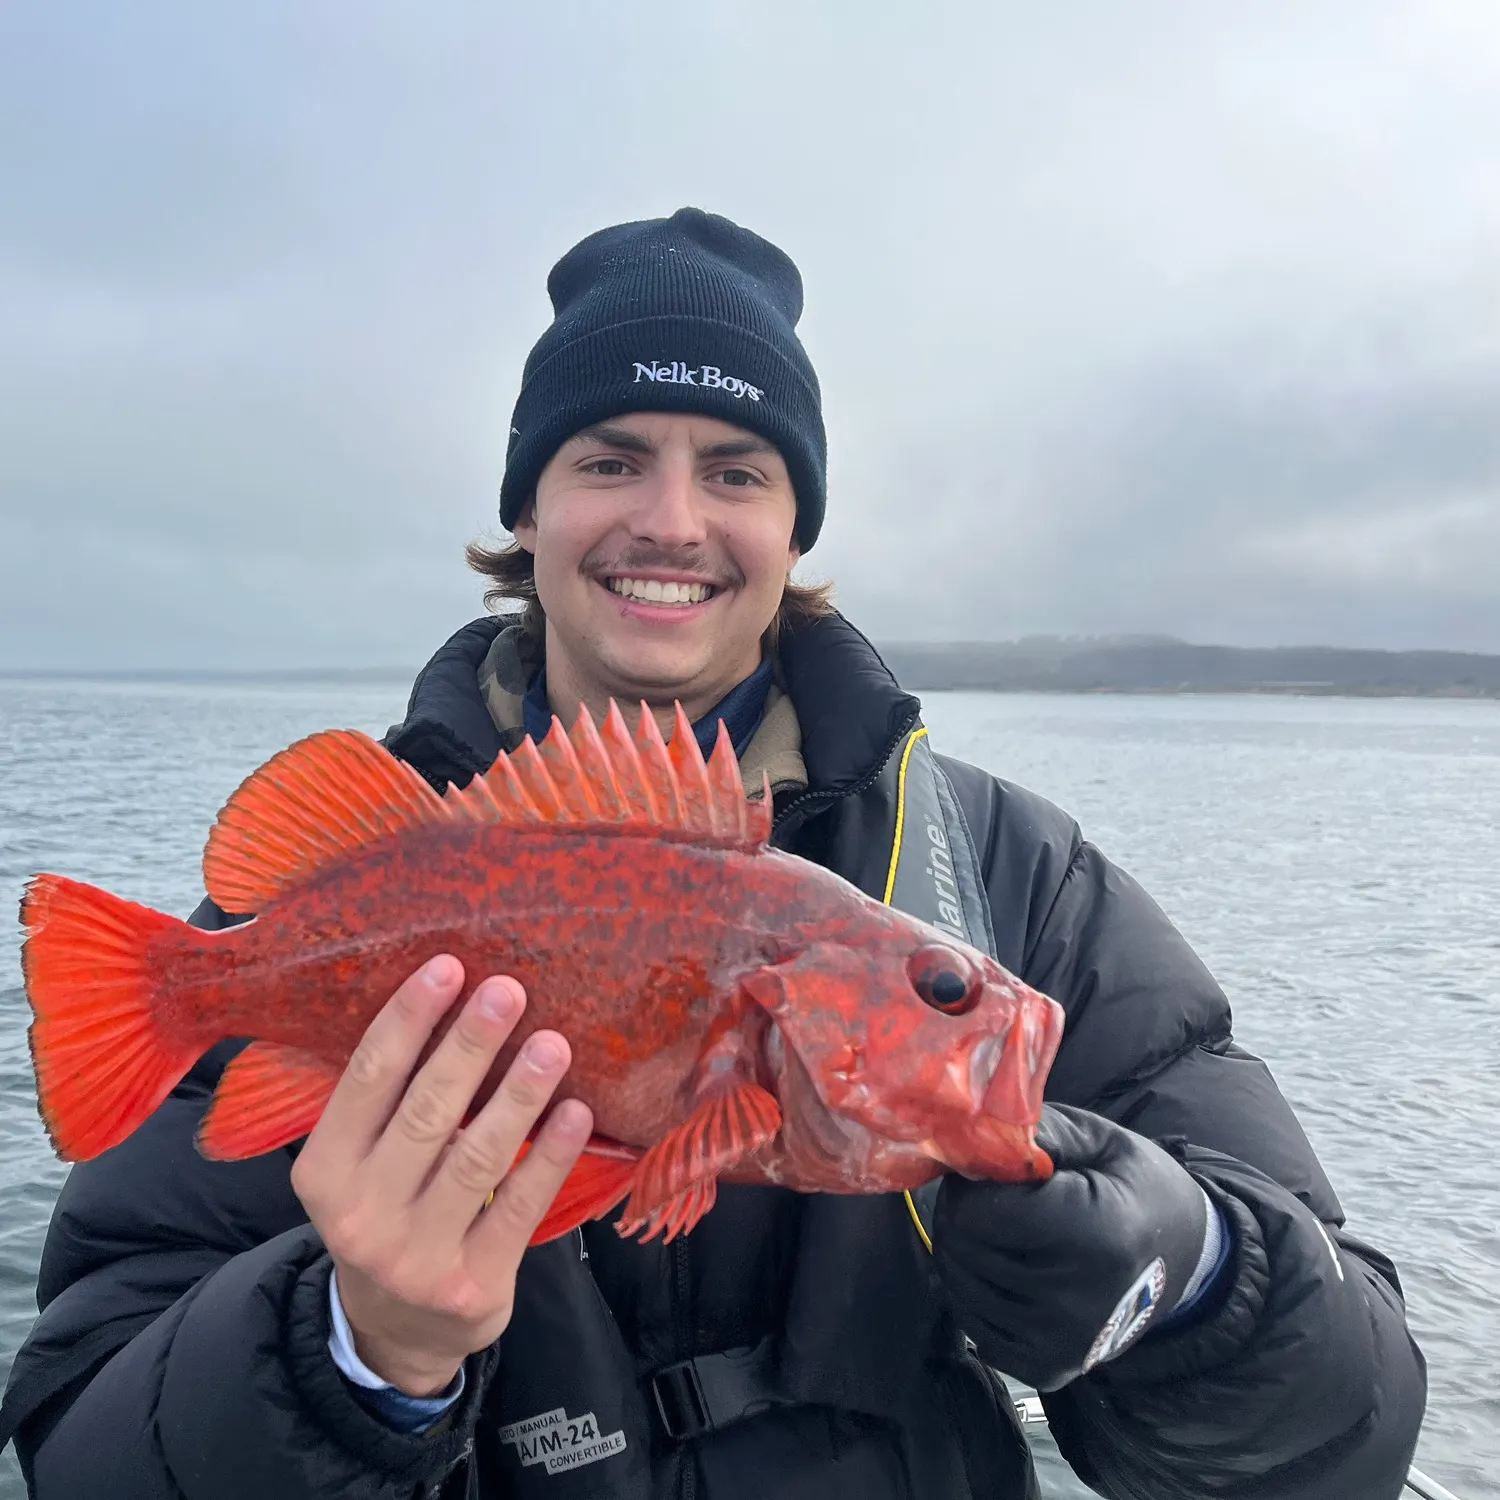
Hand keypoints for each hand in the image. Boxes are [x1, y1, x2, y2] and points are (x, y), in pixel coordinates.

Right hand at [291, 955, 591, 1396]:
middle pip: (426, 1112)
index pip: (368, 1080)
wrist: (395, 1332)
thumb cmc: (386, 1213)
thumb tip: (449, 997)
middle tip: (509, 990)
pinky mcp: (473, 1284)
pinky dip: (550, 1156)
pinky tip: (576, 1112)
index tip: (448, 967)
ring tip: (554, 1044)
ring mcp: (416, 1255)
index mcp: (324, 1171)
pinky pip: (519, 1207)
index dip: (408, 1019)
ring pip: (476, 1158)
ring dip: (519, 1095)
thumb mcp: (358, 1166)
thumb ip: (386, 1102)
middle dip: (470, 1045)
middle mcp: (361, 1214)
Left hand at [934, 1104, 1212, 1391]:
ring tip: (1003, 1229)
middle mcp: (1076, 1301)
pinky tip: (1008, 1268)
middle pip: (962, 1246)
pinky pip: (971, 1322)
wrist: (1186, 1261)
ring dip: (964, 1248)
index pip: (979, 1212)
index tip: (994, 1171)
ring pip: (957, 1284)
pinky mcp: (1045, 1370)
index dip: (973, 1181)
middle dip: (962, 1212)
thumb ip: (1037, 1134)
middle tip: (995, 1196)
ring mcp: (1060, 1344)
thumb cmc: (1136, 1189)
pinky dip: (975, 1290)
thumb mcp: (1100, 1140)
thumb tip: (973, 1138)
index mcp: (1095, 1236)